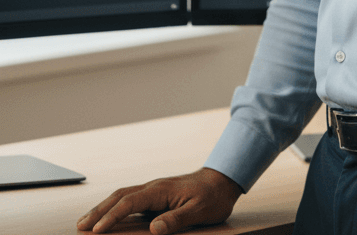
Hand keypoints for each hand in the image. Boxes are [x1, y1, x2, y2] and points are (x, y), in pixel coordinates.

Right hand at [76, 166, 242, 232]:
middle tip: (80, 226)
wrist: (223, 180)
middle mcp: (153, 188)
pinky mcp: (156, 197)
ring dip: (104, 208)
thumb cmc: (212, 197)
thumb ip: (176, 220)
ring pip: (122, 197)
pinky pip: (130, 202)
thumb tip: (153, 229)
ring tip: (87, 223)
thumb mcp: (198, 211)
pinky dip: (115, 209)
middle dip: (99, 211)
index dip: (112, 216)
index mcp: (160, 190)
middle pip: (119, 196)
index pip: (129, 203)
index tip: (96, 230)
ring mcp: (154, 192)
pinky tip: (109, 218)